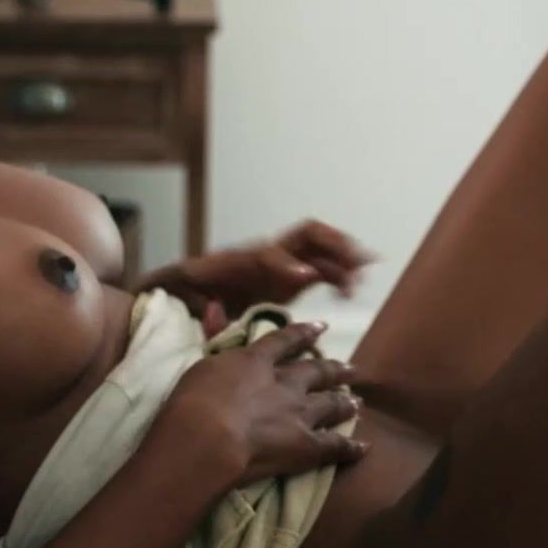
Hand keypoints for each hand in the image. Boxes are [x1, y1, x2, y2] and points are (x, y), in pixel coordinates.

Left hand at [150, 220, 375, 334]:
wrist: (182, 287)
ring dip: (345, 256)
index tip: (305, 277)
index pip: (268, 254)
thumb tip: (212, 312)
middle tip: (354, 264)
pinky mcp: (290, 278)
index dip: (286, 265)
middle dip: (333, 244)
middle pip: (306, 235)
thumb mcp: (184, 300)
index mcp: (240, 261)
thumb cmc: (184, 295)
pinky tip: (356, 285)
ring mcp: (281, 263)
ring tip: (365, 271)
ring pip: (321, 248)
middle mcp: (266, 255)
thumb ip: (198, 306)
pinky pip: (322, 267)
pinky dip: (342, 272)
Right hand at [155, 321, 367, 485]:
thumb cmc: (192, 401)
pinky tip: (363, 448)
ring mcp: (300, 414)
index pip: (285, 341)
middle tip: (351, 369)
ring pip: (331, 404)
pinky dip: (351, 447)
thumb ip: (214, 336)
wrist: (208, 437)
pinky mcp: (307, 446)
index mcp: (257, 361)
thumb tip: (215, 306)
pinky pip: (335, 446)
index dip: (304, 333)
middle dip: (334, 369)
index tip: (321, 327)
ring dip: (345, 402)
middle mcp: (285, 384)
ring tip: (357, 402)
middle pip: (317, 372)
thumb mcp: (200, 363)